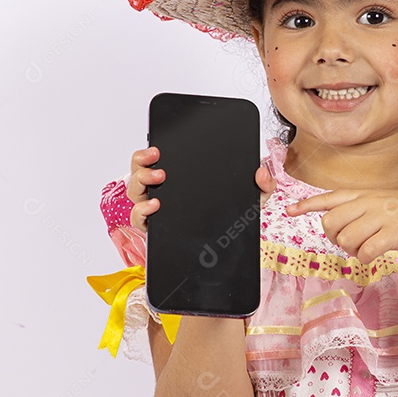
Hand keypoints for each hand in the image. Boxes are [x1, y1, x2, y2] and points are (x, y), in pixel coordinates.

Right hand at [128, 147, 277, 232]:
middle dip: (142, 164)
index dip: (149, 152)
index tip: (157, 148)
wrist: (228, 248)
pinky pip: (138, 219)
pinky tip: (154, 207)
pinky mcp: (154, 228)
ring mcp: (155, 208)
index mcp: (179, 177)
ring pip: (135, 192)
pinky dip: (141, 212)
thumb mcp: (250, 198)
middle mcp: (162, 191)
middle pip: (138, 172)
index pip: (155, 159)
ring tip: (159, 180)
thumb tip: (261, 172)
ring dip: (141, 183)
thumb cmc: (231, 216)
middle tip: (160, 167)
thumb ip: (263, 184)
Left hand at [285, 190, 397, 263]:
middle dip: (334, 238)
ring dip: (352, 251)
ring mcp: (382, 216)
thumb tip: (331, 223)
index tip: (289, 210)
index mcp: (366, 194)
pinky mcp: (394, 233)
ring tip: (367, 248)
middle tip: (351, 242)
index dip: (307, 204)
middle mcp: (371, 202)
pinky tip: (375, 255)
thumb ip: (358, 210)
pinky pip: (365, 251)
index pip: (330, 197)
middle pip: (331, 223)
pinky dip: (366, 258)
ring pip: (345, 240)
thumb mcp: (381, 204)